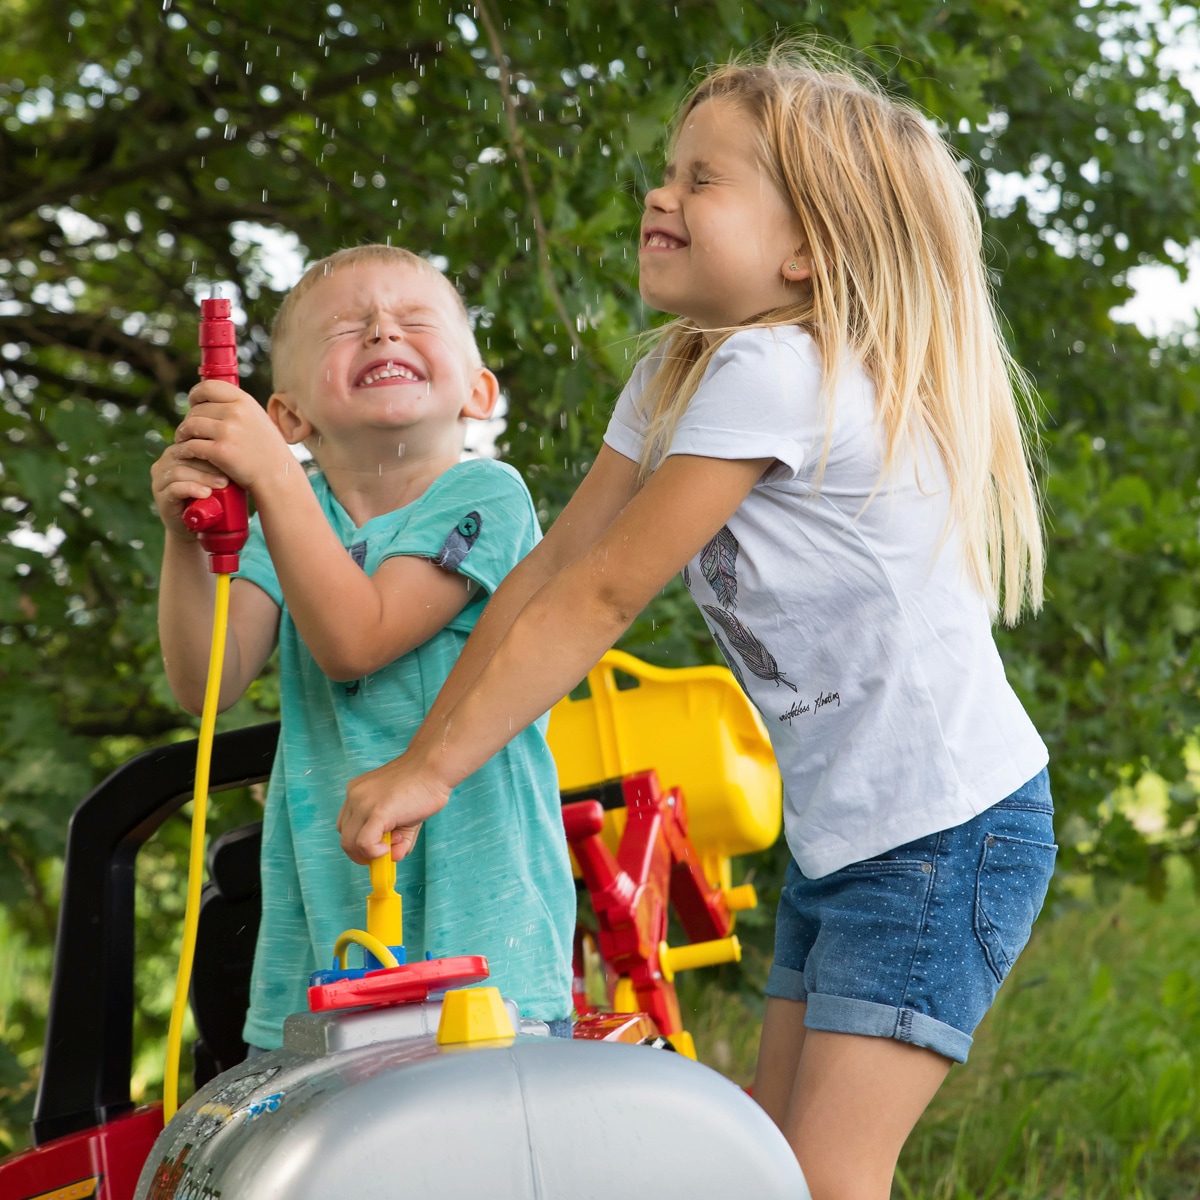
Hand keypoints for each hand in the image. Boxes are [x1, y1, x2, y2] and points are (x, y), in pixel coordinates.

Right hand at [150, 442, 228, 537]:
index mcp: (180, 451)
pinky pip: (174, 488)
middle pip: (185, 454)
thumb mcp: (219, 477)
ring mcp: (160, 479)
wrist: (198, 525)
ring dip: (203, 478)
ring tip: (222, 485)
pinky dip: (191, 489)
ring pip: (179, 471)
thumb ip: (225, 463)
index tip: (233, 456)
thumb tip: (249, 450)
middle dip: (210, 463)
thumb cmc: (212, 497)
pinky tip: (205, 494)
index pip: (193, 442)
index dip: (212, 448)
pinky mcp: (161, 496)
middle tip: (230, 473)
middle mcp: (166, 462)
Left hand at [173, 379, 291, 491]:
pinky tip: (185, 453)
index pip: (209, 387)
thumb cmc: (268, 450)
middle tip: (189, 430)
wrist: (277, 475)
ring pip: (190, 426)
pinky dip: (184, 450)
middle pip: (197, 409)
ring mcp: (227, 431)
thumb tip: (211, 400)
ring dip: (182, 433)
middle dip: (190, 419)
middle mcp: (236, 412)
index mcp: (245, 401)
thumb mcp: (259, 419)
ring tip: (183, 440)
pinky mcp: (220, 451)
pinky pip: (191, 445)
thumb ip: (238, 408)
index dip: (196, 394)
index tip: (193, 403)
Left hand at [339, 750, 451, 863]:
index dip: (360, 841)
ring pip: (350, 843)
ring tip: (395, 843)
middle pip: (345, 836)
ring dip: (370, 853)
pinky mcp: (377, 811)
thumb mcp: (404, 815)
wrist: (434, 767)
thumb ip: (398, 838)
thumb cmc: (422, 786)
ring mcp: (363, 803)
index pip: (347, 825)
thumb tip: (394, 857)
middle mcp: (355, 796)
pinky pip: (364, 843)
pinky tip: (392, 847)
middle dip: (363, 852)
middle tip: (385, 851)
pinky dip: (375, 852)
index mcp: (358, 792)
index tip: (379, 846)